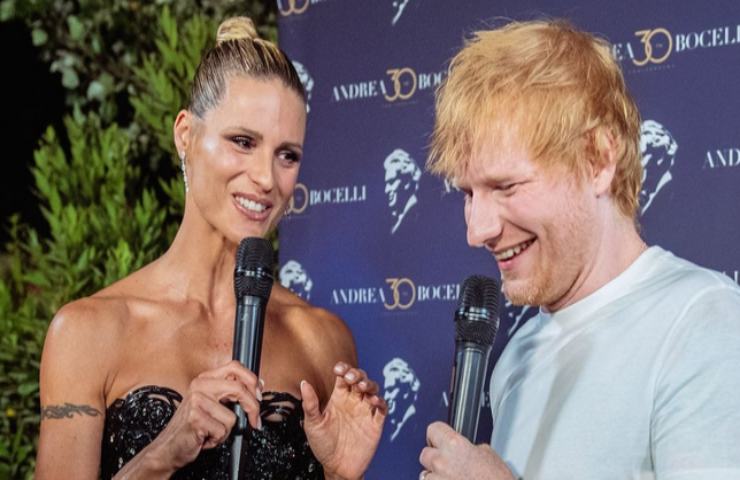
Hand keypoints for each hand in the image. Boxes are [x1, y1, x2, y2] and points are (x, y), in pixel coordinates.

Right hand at [142, 361, 261, 473]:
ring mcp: (196, 400)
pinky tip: (205, 437)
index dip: (252, 380)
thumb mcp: (212, 404)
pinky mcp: (195, 417)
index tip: (259, 394)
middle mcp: (199, 385)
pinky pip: (222, 430)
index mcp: (205, 379)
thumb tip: (258, 385)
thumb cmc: (192, 427)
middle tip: (255, 421)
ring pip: (232, 416)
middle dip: (252, 407)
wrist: (168, 447)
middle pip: (239, 388)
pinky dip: (218, 439)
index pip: (235, 367)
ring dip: (227, 430)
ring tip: (212, 431)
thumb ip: (231, 393)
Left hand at [301, 362, 386, 479]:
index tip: (338, 369)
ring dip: (369, 384)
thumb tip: (303, 383)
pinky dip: (381, 401)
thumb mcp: (313, 424)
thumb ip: (310, 404)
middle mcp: (353, 401)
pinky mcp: (375, 423)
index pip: (343, 377)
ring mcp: (365, 411)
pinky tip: (374, 401)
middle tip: (351, 377)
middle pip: (360, 379)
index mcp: (339, 398)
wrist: (337, 468)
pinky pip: (382, 408)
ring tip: (362, 387)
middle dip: (357, 374)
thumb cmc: (322, 445)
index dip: (343, 369)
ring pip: (372, 390)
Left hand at [419, 422, 514, 479]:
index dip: (437, 434)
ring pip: (425, 474)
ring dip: (435, 475)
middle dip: (435, 457)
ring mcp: (438, 479)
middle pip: (425, 453)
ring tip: (450, 477)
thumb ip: (468, 447)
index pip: (433, 429)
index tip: (439, 438)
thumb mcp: (487, 454)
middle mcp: (442, 462)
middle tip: (447, 462)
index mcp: (455, 445)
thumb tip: (462, 448)